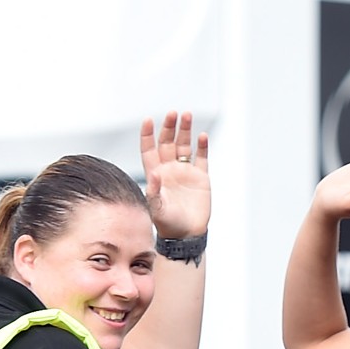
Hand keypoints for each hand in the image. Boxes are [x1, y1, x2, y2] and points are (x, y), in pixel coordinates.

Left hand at [139, 112, 212, 239]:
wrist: (187, 235)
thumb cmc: (168, 223)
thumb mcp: (157, 208)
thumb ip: (154, 191)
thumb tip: (153, 174)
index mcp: (156, 174)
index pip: (149, 149)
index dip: (148, 135)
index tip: (148, 120)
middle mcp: (169, 169)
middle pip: (167, 142)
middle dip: (169, 127)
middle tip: (172, 113)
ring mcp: (185, 172)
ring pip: (184, 145)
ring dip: (185, 130)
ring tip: (187, 115)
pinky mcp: (201, 177)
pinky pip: (201, 157)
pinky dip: (202, 146)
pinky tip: (201, 136)